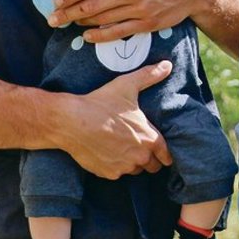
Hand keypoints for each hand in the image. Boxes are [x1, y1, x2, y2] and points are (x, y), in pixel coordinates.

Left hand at [50, 0, 211, 41]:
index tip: (56, 0)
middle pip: (93, 4)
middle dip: (69, 12)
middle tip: (52, 18)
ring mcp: (139, 9)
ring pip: (103, 18)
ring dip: (81, 23)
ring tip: (66, 24)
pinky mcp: (146, 24)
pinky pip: (119, 32)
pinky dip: (100, 36)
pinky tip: (87, 36)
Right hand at [55, 61, 173, 177]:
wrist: (71, 122)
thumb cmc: (101, 103)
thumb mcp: (126, 86)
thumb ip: (149, 76)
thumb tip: (167, 65)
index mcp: (148, 138)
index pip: (167, 156)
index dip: (165, 153)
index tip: (160, 149)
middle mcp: (139, 157)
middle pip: (152, 166)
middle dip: (149, 158)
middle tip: (140, 146)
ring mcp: (123, 168)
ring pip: (135, 170)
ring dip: (133, 162)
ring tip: (123, 147)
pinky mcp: (107, 173)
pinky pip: (117, 173)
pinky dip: (115, 166)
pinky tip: (108, 152)